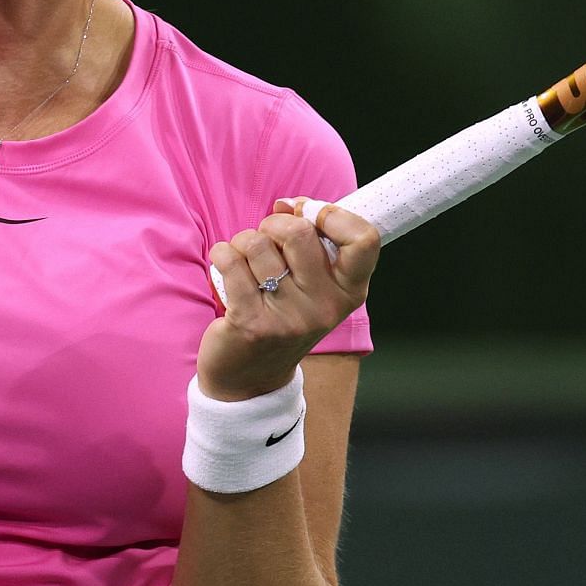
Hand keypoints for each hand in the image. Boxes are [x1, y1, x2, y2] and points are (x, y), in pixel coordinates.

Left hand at [199, 199, 378, 401]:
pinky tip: (225, 268)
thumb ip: (311, 243)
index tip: (309, 216)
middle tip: (267, 242)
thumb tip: (287, 205)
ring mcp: (289, 318)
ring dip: (243, 244)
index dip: (333, 214)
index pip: (364, 239)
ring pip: (257, 244)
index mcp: (349, 292)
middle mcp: (325, 307)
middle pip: (300, 232)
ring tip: (245, 265)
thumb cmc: (283, 317)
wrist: (250, 380)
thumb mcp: (313, 287)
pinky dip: (221, 255)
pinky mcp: (252, 323)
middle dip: (274, 225)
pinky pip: (230, 261)